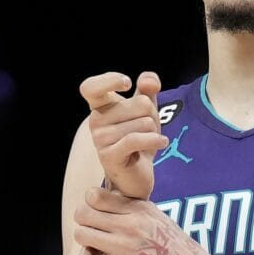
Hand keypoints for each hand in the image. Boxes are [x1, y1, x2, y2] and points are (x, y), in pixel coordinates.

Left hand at [72, 186, 229, 254]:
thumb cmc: (179, 251)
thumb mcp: (161, 220)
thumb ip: (136, 211)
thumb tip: (112, 203)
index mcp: (140, 209)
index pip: (96, 195)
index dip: (90, 204)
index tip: (97, 213)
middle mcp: (130, 223)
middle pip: (83, 212)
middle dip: (83, 222)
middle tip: (92, 232)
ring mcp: (124, 246)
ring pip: (81, 234)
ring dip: (85, 242)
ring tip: (95, 248)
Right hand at [81, 70, 168, 199]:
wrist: (137, 174)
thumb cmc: (139, 138)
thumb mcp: (146, 110)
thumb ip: (147, 90)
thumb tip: (149, 80)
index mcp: (100, 106)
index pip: (91, 87)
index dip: (109, 80)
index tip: (128, 83)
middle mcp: (95, 121)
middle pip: (139, 103)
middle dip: (153, 115)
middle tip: (148, 129)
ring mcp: (100, 139)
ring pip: (143, 123)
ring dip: (154, 131)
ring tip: (148, 140)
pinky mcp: (109, 156)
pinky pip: (136, 139)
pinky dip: (154, 140)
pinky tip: (162, 142)